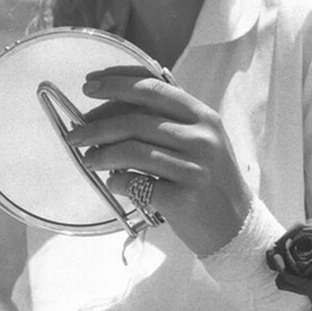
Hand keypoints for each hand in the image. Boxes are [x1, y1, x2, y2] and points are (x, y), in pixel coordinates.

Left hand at [67, 65, 252, 256]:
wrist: (237, 227)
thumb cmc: (208, 180)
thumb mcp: (198, 140)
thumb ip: (164, 121)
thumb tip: (106, 112)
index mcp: (202, 116)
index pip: (153, 88)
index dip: (116, 83)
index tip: (89, 83)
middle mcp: (202, 138)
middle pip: (136, 120)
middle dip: (96, 124)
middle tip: (75, 133)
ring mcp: (195, 169)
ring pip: (132, 152)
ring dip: (101, 155)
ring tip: (87, 160)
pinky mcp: (186, 200)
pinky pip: (138, 185)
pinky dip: (118, 182)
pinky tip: (113, 183)